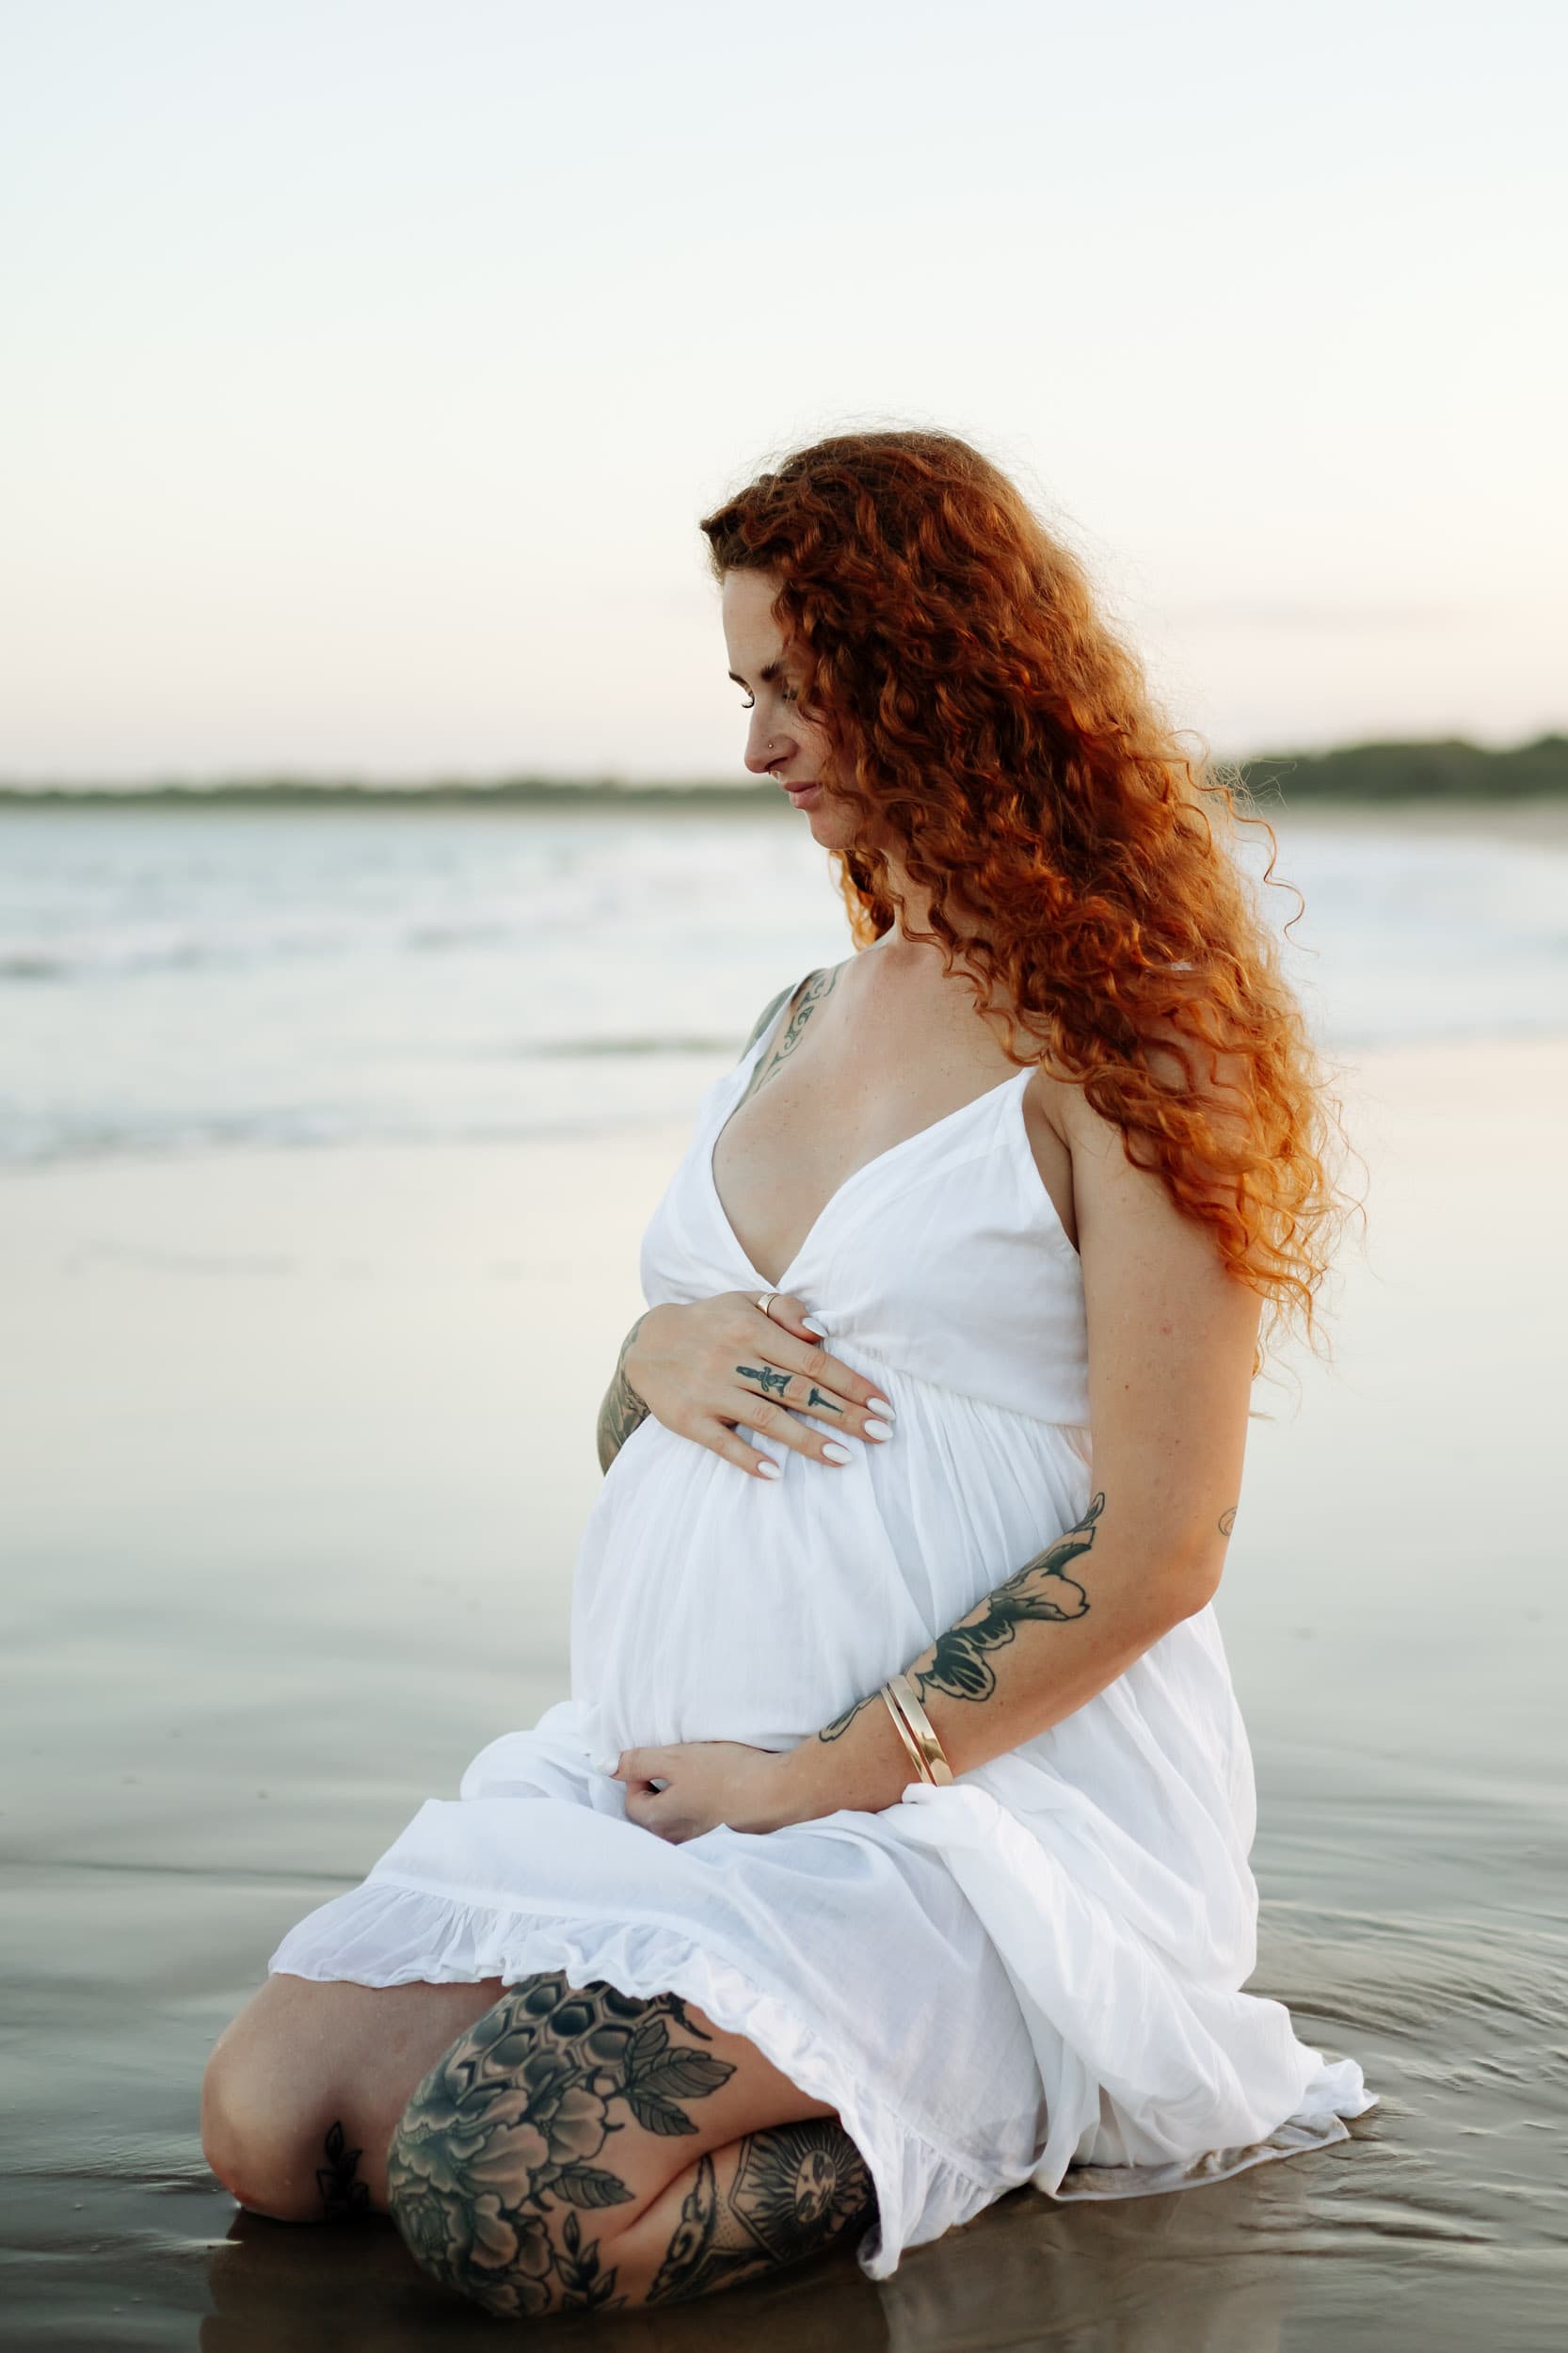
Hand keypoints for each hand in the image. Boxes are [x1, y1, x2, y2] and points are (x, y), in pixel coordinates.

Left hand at [613, 1740, 797, 1841]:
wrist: (777, 1792)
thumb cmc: (725, 1774)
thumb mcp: (676, 1758)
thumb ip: (638, 1762)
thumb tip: (607, 1766)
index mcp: (658, 1823)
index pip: (632, 1800)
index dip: (640, 1774)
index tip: (662, 1757)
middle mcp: (675, 1840)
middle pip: (653, 1813)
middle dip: (659, 1788)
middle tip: (680, 1765)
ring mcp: (701, 1842)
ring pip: (676, 1819)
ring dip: (680, 1797)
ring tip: (700, 1776)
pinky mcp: (723, 1838)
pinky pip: (699, 1822)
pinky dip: (701, 1806)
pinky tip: (719, 1789)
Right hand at [623, 1291, 895, 1482]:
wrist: (646, 1342)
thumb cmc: (711, 1323)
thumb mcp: (745, 1301)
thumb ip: (785, 1310)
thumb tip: (821, 1332)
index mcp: (752, 1329)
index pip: (813, 1360)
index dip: (852, 1383)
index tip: (883, 1404)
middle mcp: (733, 1359)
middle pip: (798, 1391)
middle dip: (844, 1414)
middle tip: (881, 1434)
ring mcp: (710, 1391)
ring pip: (767, 1418)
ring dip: (808, 1440)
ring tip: (845, 1458)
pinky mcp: (689, 1419)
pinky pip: (722, 1443)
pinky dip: (748, 1459)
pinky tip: (776, 1473)